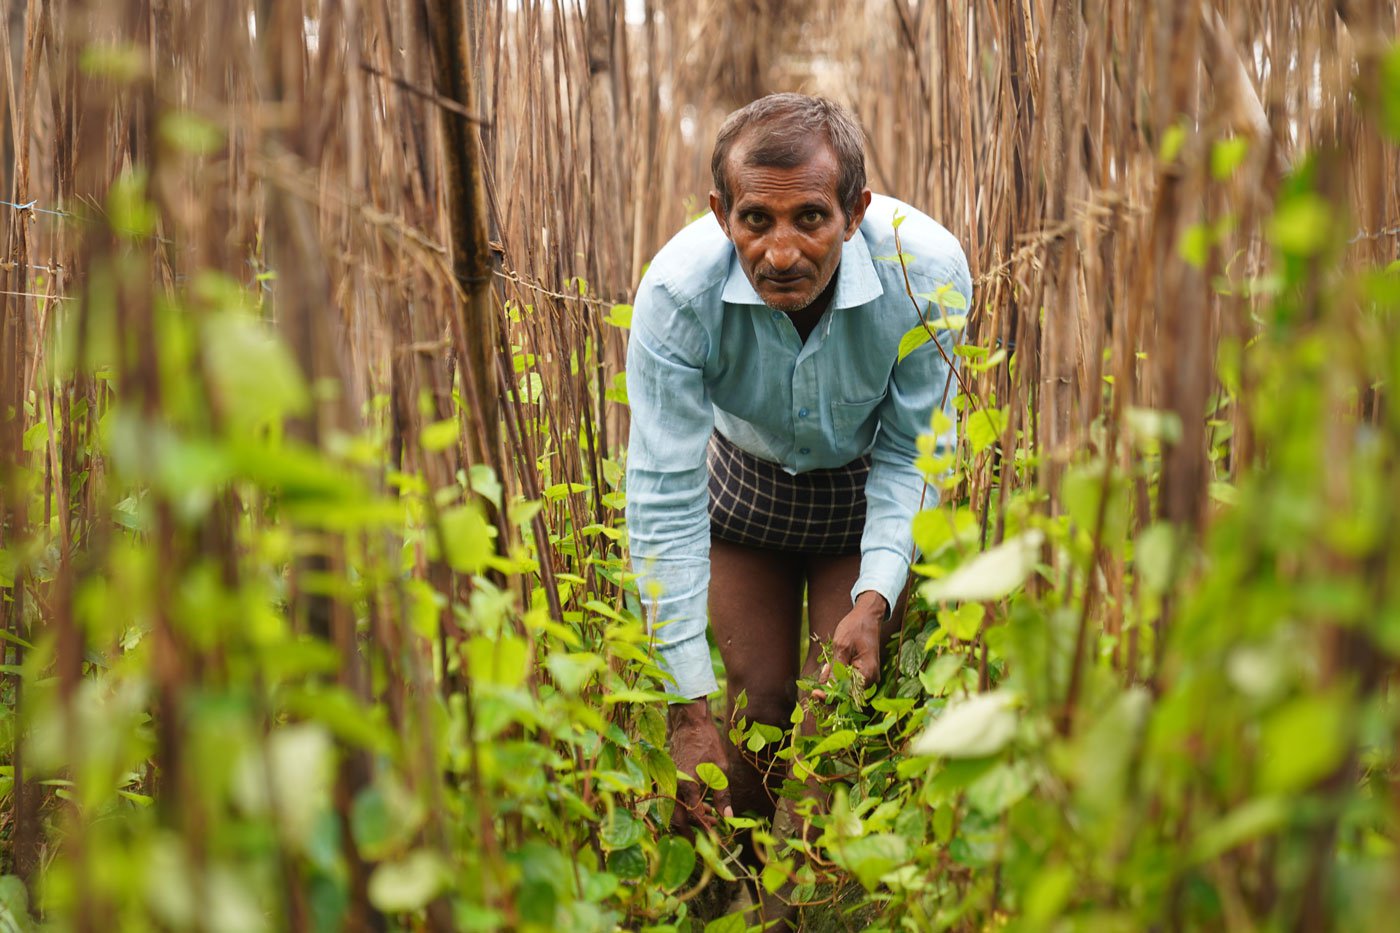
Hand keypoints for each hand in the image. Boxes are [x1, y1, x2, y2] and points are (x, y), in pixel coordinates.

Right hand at [668, 700, 732, 831]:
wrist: (689, 723)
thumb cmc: (707, 743)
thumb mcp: (721, 769)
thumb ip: (722, 795)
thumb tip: (727, 817)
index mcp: (687, 786)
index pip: (695, 817)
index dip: (706, 830)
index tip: (717, 839)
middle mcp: (674, 787)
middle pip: (678, 819)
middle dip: (692, 832)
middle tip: (706, 843)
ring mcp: (669, 782)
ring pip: (676, 810)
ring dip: (691, 819)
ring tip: (711, 820)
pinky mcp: (669, 779)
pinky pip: (675, 799)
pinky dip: (687, 807)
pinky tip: (703, 807)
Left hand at [815, 591, 887, 697]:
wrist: (867, 616)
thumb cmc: (855, 628)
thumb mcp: (842, 647)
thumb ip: (835, 670)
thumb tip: (826, 690)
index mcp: (867, 674)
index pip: (847, 694)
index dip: (829, 697)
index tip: (814, 693)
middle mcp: (870, 679)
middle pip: (846, 694)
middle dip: (829, 688)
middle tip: (819, 676)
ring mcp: (867, 677)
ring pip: (845, 688)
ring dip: (832, 681)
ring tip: (826, 666)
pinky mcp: (863, 673)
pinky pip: (848, 680)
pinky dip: (837, 676)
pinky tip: (830, 666)